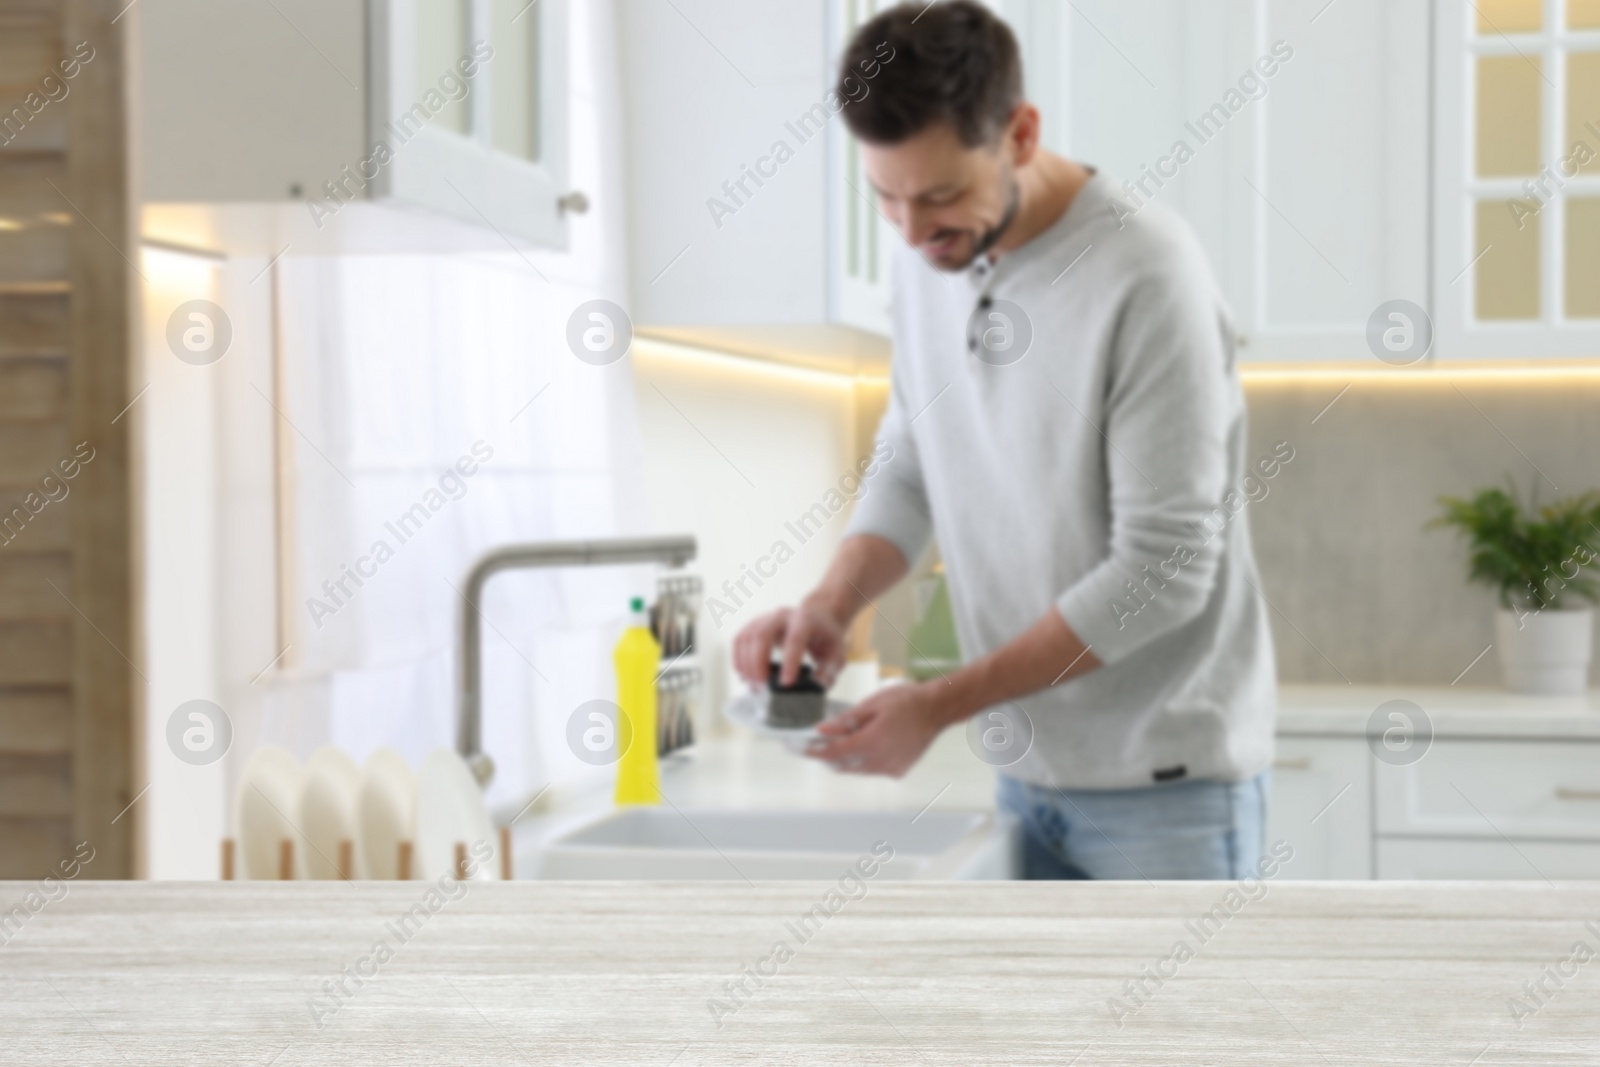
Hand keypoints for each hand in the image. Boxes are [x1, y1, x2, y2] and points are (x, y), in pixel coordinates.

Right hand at [732, 601, 848, 687]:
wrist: (816, 618)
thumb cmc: (825, 637)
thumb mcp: (837, 653)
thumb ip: (829, 671)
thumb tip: (815, 686)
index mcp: (805, 620)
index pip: (795, 639)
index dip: (789, 662)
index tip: (786, 683)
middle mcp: (782, 615)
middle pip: (763, 635)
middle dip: (758, 662)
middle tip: (761, 686)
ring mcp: (765, 618)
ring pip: (747, 638)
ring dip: (746, 664)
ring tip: (754, 686)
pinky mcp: (754, 624)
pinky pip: (739, 640)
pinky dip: (738, 660)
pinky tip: (745, 675)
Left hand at [804, 681, 951, 777]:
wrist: (937, 709)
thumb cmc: (907, 701)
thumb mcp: (871, 704)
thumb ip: (845, 721)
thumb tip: (822, 729)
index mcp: (871, 742)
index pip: (833, 754)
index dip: (813, 753)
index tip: (799, 750)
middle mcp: (880, 761)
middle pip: (843, 765)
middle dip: (827, 755)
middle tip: (816, 743)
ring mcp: (890, 768)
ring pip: (857, 769)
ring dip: (846, 758)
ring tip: (843, 740)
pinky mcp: (899, 770)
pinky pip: (873, 769)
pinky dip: (864, 760)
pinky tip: (868, 744)